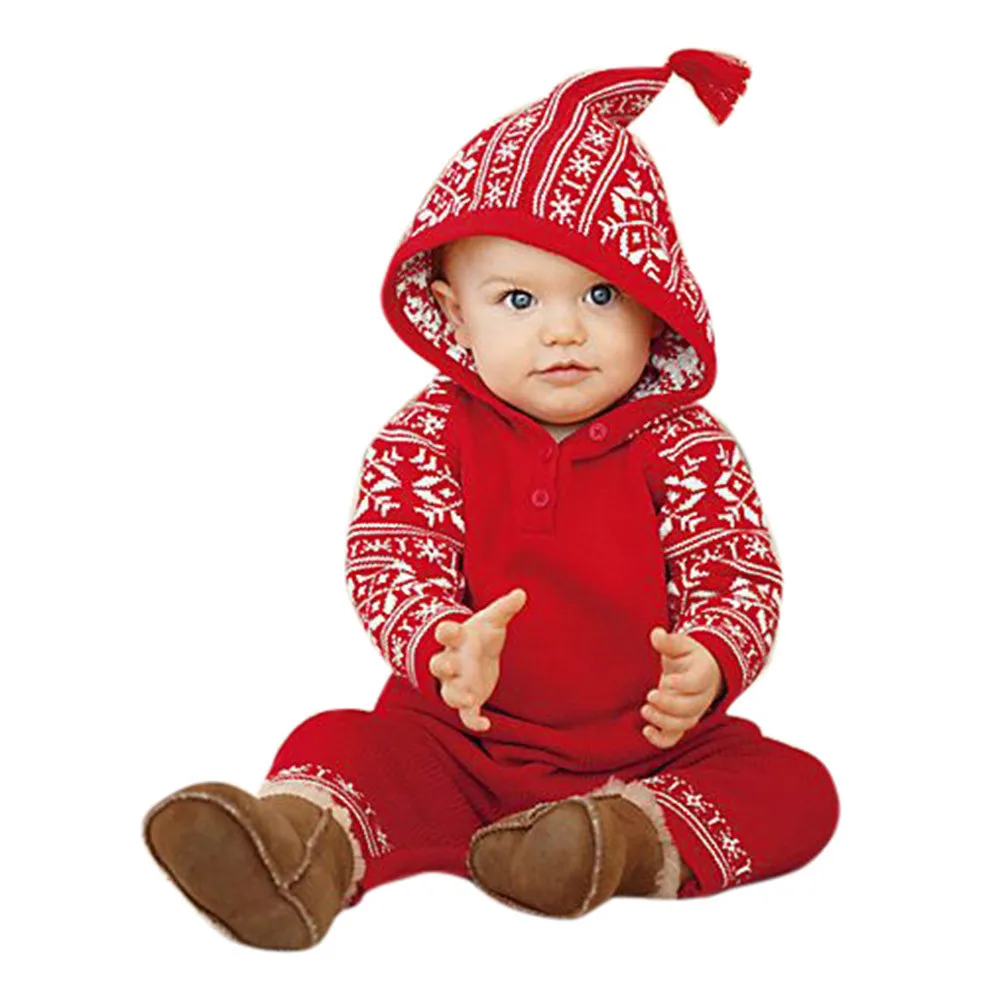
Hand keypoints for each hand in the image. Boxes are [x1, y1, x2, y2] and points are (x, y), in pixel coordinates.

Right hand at [428, 587, 527, 731]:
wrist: (470, 656)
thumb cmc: (478, 635)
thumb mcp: (491, 620)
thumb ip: (504, 608)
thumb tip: (522, 593)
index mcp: (456, 639)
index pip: (445, 633)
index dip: (446, 631)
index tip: (449, 629)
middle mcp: (451, 661)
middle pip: (438, 665)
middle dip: (443, 666)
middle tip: (450, 667)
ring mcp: (456, 682)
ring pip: (449, 692)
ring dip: (456, 696)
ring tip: (468, 700)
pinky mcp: (467, 699)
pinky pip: (465, 714)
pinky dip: (473, 720)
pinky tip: (487, 725)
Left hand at [641, 627, 722, 748]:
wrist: (698, 672)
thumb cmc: (687, 656)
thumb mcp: (681, 644)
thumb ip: (669, 641)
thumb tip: (656, 634)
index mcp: (703, 674)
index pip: (697, 683)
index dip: (683, 684)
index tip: (666, 679)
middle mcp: (701, 697)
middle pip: (690, 708)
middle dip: (669, 704)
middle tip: (650, 695)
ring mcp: (691, 712)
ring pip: (683, 724)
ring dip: (664, 721)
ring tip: (645, 710)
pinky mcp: (679, 723)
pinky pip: (673, 738)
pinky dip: (660, 740)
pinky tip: (646, 730)